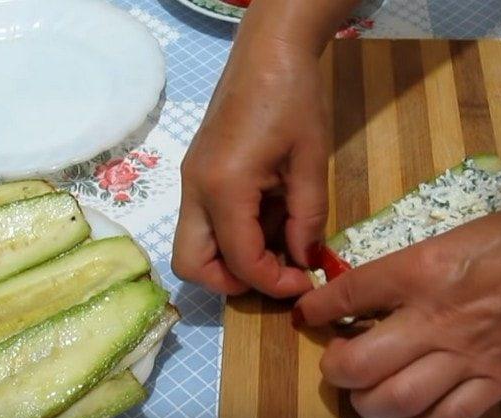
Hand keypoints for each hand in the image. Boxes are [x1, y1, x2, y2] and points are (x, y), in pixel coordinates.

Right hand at [171, 33, 329, 296]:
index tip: (305, 283)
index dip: (273, 283)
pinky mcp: (197, 174)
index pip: (239, 261)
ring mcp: (191, 181)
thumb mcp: (310, 161)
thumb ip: (307, 218)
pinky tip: (270, 217)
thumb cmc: (294, 98)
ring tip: (280, 241)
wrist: (267, 51)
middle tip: (275, 272)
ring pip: (194, 246)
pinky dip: (233, 235)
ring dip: (234, 258)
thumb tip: (304, 260)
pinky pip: (205, 222)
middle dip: (232, 282)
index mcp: (223, 187)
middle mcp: (194, 190)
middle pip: (191, 265)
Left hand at [295, 192, 500, 417]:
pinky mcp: (498, 382)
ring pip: (395, 402)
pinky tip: (409, 409)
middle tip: (336, 362)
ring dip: (367, 403)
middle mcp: (436, 318)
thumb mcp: (450, 237)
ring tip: (365, 391)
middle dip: (334, 370)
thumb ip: (407, 268)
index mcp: (422, 269)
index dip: (318, 308)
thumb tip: (370, 294)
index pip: (350, 294)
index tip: (307, 314)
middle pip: (359, 363)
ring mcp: (467, 357)